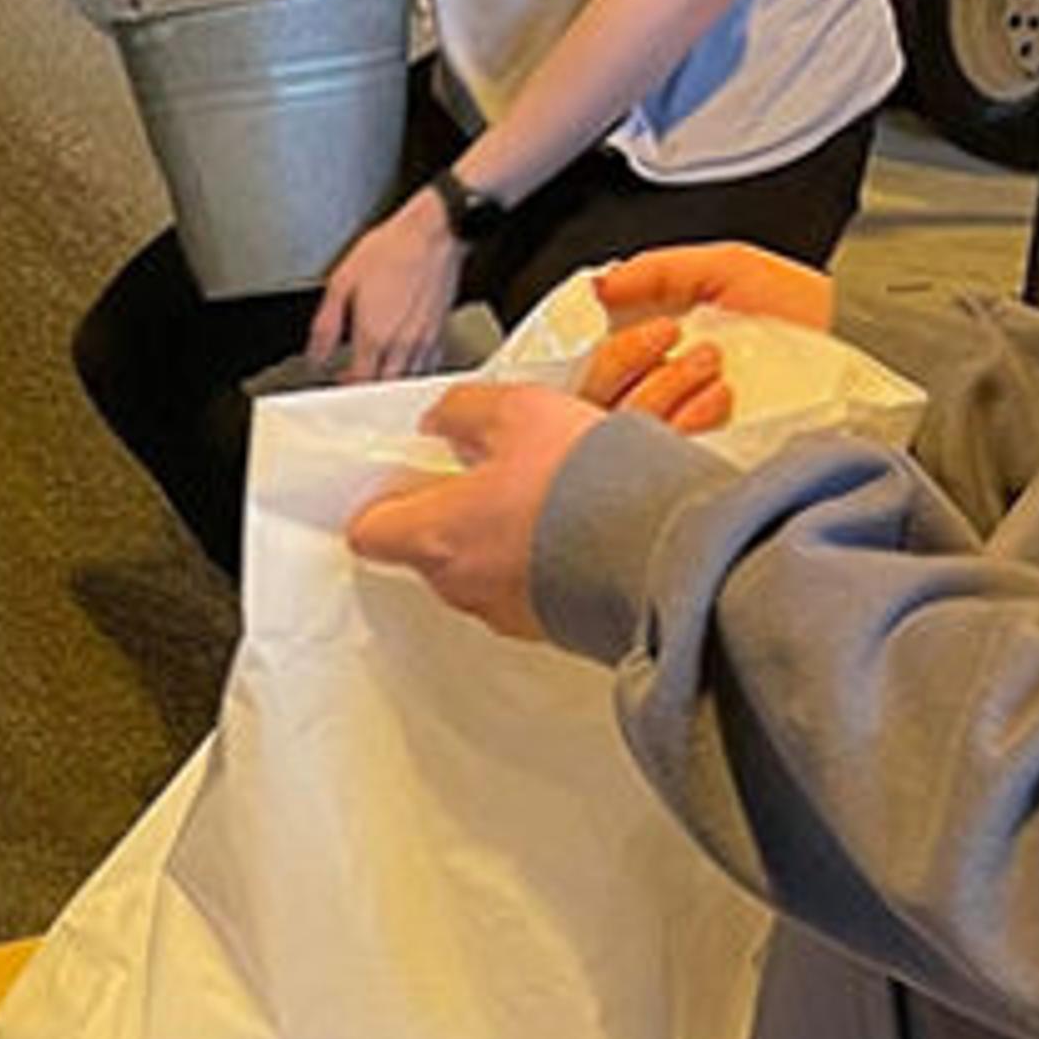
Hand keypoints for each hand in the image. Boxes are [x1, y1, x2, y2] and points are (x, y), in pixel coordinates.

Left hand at [306, 186, 464, 382]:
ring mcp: (426, 340)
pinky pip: (429, 365)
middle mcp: (403, 344)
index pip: (359, 382)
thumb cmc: (391, 250)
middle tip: (354, 385)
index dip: (346, 390)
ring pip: (409, 381)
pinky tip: (404, 362)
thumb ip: (327, 324)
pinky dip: (415, 371)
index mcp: (375, 335)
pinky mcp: (441, 331)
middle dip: (368, 392)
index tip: (337, 384)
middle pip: (385, 388)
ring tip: (377, 375)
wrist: (433, 233)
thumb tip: (315, 353)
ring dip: (391, 384)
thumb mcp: (342, 281)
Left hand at [343, 378, 605, 639]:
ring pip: (480, 569)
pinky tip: (576, 528)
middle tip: (486, 476)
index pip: (368, 531)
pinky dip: (541, 561)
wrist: (669, 548)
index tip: (405, 476)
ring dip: (500, 536)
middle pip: (426, 549)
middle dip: (451, 512)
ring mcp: (507, 612)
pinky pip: (529, 589)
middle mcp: (461, 585)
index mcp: (435, 535)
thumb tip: (440, 419)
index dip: (383, 500)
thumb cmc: (589, 484)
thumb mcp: (519, 410)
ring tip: (545, 496)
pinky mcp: (553, 627)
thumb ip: (463, 411)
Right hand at [578, 243, 833, 441]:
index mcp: (651, 356)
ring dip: (664, 384)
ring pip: (625, 425)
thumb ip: (656, 271)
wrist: (854, 346)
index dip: (597, 344)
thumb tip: (597, 286)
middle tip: (670, 334)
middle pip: (591, 399)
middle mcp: (657, 399)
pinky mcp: (707, 465)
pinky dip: (690, 418)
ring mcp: (680, 438)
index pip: (588, 368)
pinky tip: (722, 396)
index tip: (618, 317)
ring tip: (711, 360)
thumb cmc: (800, 310)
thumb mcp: (727, 266)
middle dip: (626, 357)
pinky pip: (666, 453)